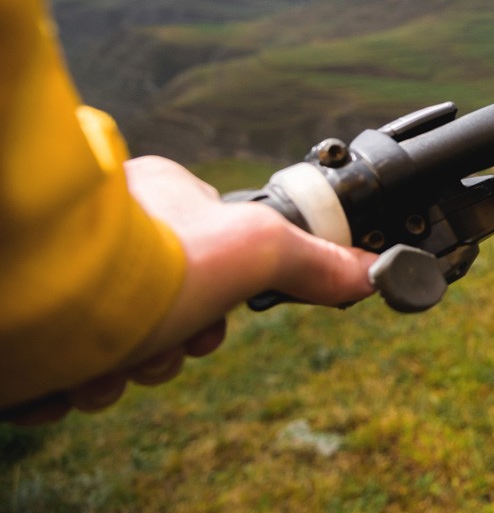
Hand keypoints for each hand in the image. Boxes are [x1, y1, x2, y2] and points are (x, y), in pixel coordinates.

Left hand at [7, 156, 375, 423]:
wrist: (47, 299)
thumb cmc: (149, 262)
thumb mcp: (256, 252)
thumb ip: (314, 261)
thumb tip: (372, 272)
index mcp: (164, 200)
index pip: (212, 253)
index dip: (222, 301)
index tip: (217, 319)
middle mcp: (114, 232)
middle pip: (166, 307)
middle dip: (170, 345)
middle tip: (168, 344)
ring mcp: (69, 277)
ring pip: (115, 342)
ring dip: (123, 368)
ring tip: (112, 363)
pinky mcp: (30, 321)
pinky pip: (60, 362)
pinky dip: (72, 381)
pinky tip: (71, 374)